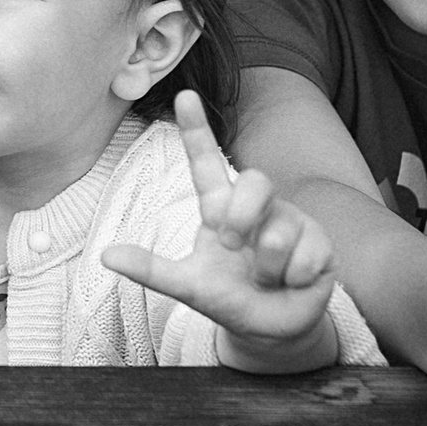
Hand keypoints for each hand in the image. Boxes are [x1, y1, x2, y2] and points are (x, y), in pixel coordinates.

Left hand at [102, 91, 340, 371]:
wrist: (271, 329)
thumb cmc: (228, 297)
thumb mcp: (189, 286)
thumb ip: (151, 270)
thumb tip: (106, 256)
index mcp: (219, 208)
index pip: (206, 162)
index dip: (196, 129)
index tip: (185, 96)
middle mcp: (256, 206)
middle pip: (254, 180)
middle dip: (243, 215)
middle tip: (233, 246)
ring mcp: (291, 220)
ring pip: (280, 228)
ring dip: (268, 265)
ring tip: (266, 278)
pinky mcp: (320, 242)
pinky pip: (306, 254)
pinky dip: (293, 278)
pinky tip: (292, 283)